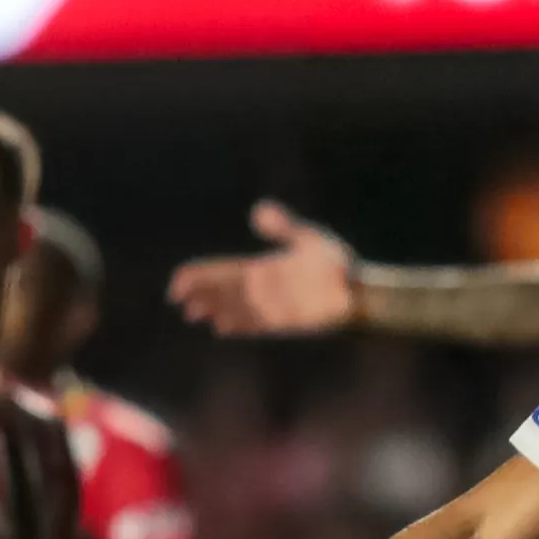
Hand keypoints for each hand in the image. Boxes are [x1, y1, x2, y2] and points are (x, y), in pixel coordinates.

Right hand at [168, 200, 363, 337]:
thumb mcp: (309, 239)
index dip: (201, 275)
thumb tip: (257, 211)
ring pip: (234, 308)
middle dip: (201, 294)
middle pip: (223, 291)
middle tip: (179, 300)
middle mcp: (263, 288)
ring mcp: (271, 307)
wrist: (359, 292)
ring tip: (193, 314)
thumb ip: (284, 227)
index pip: (224, 270)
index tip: (180, 280)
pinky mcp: (282, 323)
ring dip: (213, 310)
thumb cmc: (337, 264)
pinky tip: (220, 328)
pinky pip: (254, 325)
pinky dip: (237, 326)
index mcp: (264, 267)